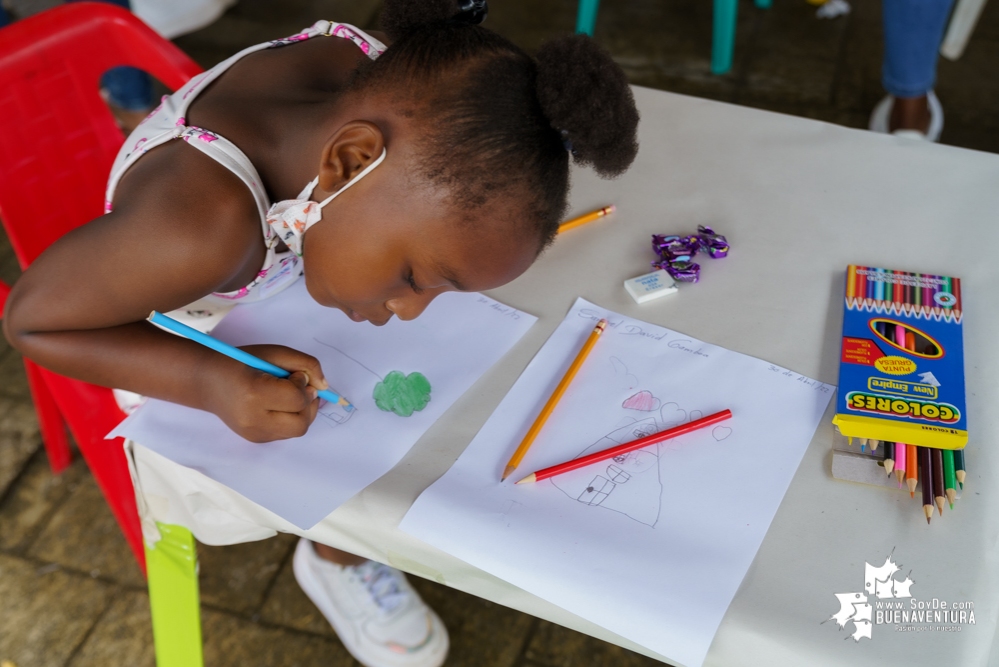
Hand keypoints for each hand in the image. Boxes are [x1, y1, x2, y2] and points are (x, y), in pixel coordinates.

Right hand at [206, 344, 328, 442]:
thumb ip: (305, 364)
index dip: (303, 384)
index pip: (296, 398)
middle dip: (308, 405)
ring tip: (289, 396)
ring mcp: (253, 433)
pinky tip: (279, 406)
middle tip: (301, 389)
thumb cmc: (242, 363)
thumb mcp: (275, 353)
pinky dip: (290, 419)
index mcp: (254, 394)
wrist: (208, 382)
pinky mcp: (255, 439)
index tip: (295, 375)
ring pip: (297, 430)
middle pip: (301, 423)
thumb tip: (324, 386)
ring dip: (302, 413)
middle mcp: (252, 419)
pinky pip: (286, 433)